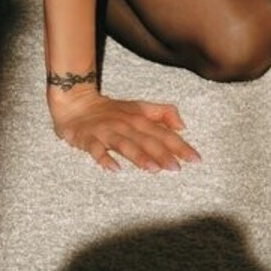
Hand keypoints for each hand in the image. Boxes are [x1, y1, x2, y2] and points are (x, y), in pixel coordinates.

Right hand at [49, 88, 200, 172]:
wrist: (75, 102)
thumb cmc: (110, 110)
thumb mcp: (138, 108)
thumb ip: (162, 114)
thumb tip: (183, 126)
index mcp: (138, 118)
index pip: (162, 132)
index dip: (179, 145)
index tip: (195, 159)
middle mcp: (124, 124)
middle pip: (145, 139)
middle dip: (162, 153)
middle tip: (177, 168)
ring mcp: (106, 131)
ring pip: (124, 144)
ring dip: (138, 155)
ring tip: (153, 168)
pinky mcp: (88, 138)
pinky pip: (96, 149)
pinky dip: (104, 158)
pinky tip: (114, 168)